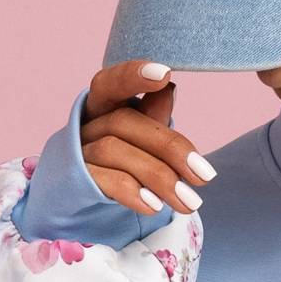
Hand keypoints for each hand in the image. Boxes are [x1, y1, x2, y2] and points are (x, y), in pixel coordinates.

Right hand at [76, 58, 217, 219]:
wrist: (84, 202)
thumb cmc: (121, 162)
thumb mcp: (142, 139)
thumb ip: (154, 117)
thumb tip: (168, 89)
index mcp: (104, 105)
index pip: (111, 82)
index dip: (133, 75)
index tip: (165, 74)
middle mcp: (87, 124)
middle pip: (124, 122)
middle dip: (169, 147)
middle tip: (205, 176)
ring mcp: (77, 151)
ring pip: (113, 150)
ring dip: (158, 176)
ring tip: (189, 202)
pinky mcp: (75, 181)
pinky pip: (103, 180)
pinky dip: (132, 192)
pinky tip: (155, 206)